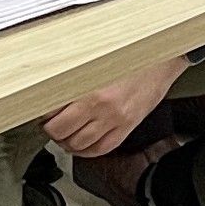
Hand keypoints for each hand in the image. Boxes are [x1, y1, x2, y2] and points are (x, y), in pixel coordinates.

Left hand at [42, 57, 183, 157]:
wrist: (163, 58)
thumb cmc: (133, 55)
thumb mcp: (97, 61)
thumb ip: (74, 77)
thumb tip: (51, 86)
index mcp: (91, 89)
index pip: (53, 111)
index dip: (42, 114)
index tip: (41, 112)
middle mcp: (103, 108)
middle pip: (62, 132)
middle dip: (52, 130)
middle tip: (50, 124)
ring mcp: (116, 121)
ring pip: (79, 145)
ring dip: (67, 142)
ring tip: (65, 134)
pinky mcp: (127, 128)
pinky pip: (102, 149)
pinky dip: (87, 150)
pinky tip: (83, 144)